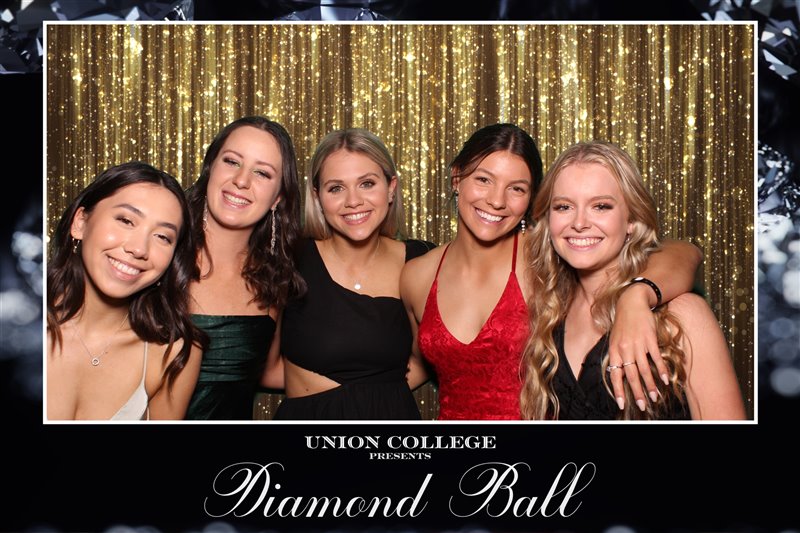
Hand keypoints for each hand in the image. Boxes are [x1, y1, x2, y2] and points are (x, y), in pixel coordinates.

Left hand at [607, 284, 669, 410]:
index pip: (615, 375)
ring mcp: (637, 344)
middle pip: (631, 375)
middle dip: (637, 392)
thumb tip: (620, 374)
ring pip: (644, 369)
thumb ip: (617, 356)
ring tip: (655, 397)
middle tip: (643, 405)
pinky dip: (661, 370)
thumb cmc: (623, 323)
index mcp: (614, 351)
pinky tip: (665, 380)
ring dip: (651, 385)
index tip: (622, 404)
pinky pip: (656, 358)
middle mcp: (624, 349)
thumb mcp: (615, 340)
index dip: (618, 390)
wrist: (631, 302)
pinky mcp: (650, 339)